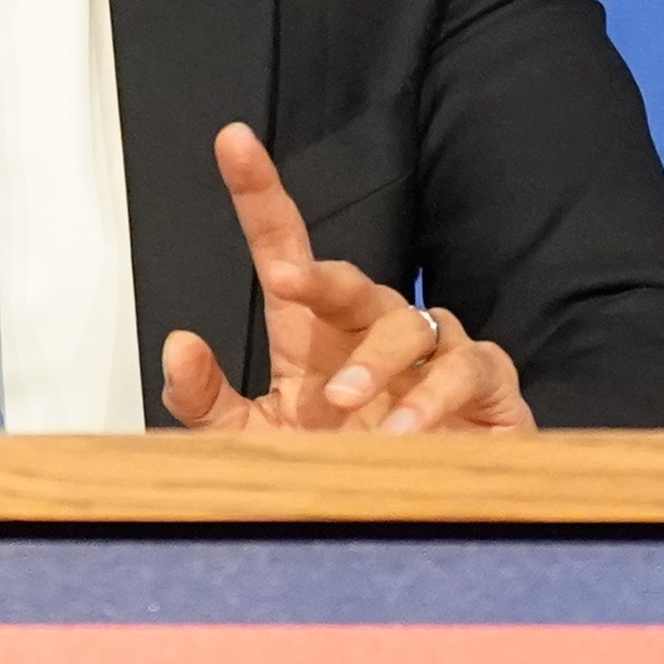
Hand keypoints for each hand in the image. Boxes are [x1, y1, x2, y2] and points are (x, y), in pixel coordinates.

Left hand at [156, 122, 536, 436]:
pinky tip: (404, 433)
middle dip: (319, 272)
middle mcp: (371, 332)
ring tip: (345, 402)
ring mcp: (432, 353)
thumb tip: (178, 343)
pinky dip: (434, 399)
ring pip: (410, 320)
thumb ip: (208, 402)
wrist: (420, 521)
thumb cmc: (341, 471)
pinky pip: (465, 370)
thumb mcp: (258, 443)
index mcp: (313, 336)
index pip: (284, 248)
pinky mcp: (484, 385)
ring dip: (374, 359)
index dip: (260, 194)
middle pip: (349, 278)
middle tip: (286, 280)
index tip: (232, 141)